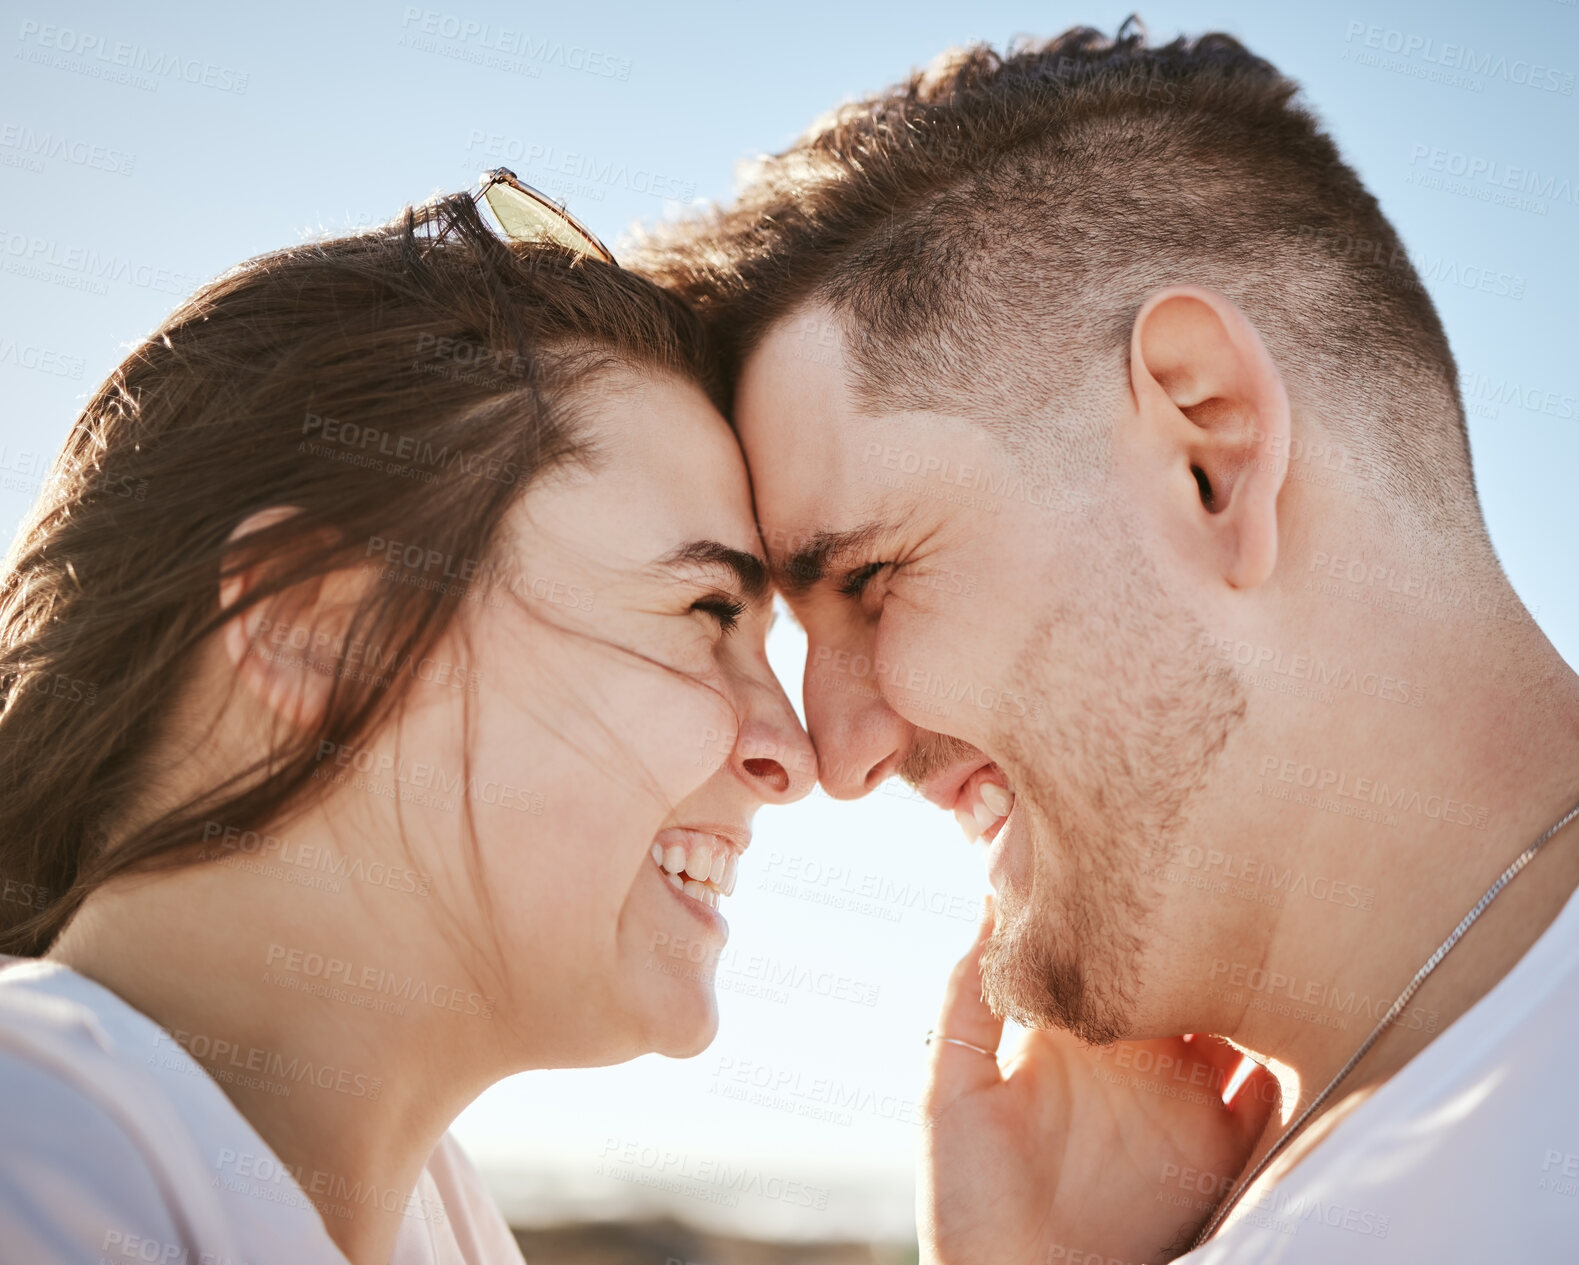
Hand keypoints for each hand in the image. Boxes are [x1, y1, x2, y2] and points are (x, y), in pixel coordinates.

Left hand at [918, 899, 1278, 1264]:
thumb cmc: (970, 1199)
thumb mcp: (950, 1088)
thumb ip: (966, 999)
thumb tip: (988, 903)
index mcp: (1073, 1029)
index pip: (1113, 951)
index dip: (1130, 907)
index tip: (1146, 853)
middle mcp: (1134, 1052)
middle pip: (1184, 973)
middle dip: (1207, 930)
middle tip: (1226, 878)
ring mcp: (1181, 1098)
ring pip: (1235, 1018)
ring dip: (1254, 982)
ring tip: (1264, 937)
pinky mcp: (1220, 1148)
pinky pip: (1272, 1093)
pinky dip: (1291, 1056)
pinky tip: (1291, 1019)